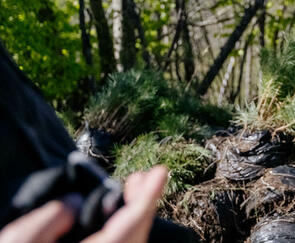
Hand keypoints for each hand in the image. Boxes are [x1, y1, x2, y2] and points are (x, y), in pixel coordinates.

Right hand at [0, 166, 167, 242]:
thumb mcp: (21, 239)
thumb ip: (51, 217)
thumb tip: (76, 202)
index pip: (129, 228)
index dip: (147, 198)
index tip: (160, 172)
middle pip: (135, 236)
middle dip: (144, 203)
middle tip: (145, 175)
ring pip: (130, 241)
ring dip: (136, 213)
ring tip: (134, 184)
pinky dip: (125, 225)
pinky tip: (117, 210)